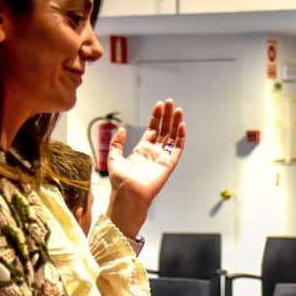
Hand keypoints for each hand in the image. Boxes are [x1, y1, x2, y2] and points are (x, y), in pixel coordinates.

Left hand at [105, 99, 185, 237]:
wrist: (128, 193)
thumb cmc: (120, 181)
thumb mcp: (114, 157)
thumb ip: (116, 143)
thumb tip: (121, 129)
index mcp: (142, 150)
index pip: (152, 129)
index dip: (156, 117)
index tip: (159, 105)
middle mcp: (154, 152)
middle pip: (164, 130)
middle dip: (167, 116)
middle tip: (170, 102)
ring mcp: (162, 158)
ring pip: (172, 137)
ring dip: (175, 123)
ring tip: (177, 109)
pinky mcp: (169, 164)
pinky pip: (178, 148)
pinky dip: (180, 137)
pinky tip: (181, 125)